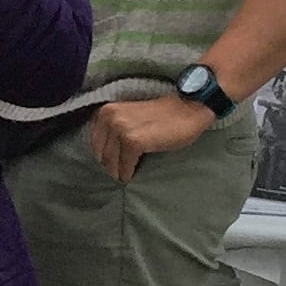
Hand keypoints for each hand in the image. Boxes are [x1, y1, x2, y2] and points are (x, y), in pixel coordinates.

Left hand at [89, 96, 217, 183]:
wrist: (189, 109)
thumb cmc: (164, 115)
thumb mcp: (130, 116)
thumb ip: (115, 129)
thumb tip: (107, 153)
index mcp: (106, 111)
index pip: (96, 143)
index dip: (104, 156)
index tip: (112, 164)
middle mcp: (110, 118)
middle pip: (102, 153)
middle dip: (110, 166)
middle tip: (119, 173)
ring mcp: (121, 129)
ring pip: (111, 161)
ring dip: (118, 172)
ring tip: (125, 176)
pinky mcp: (133, 141)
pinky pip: (125, 165)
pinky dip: (127, 173)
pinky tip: (131, 175)